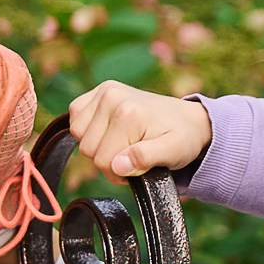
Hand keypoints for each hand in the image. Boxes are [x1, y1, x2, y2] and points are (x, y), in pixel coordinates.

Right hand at [67, 82, 212, 179]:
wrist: (188, 119)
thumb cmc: (182, 138)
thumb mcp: (173, 152)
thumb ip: (146, 158)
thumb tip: (118, 165)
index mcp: (129, 113)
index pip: (104, 161)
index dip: (119, 173)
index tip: (138, 166)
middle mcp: (113, 96)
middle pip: (88, 149)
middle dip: (110, 160)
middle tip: (133, 155)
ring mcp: (104, 91)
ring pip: (79, 136)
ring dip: (99, 145)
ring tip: (124, 142)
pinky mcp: (98, 91)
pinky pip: (75, 119)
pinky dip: (89, 131)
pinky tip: (111, 131)